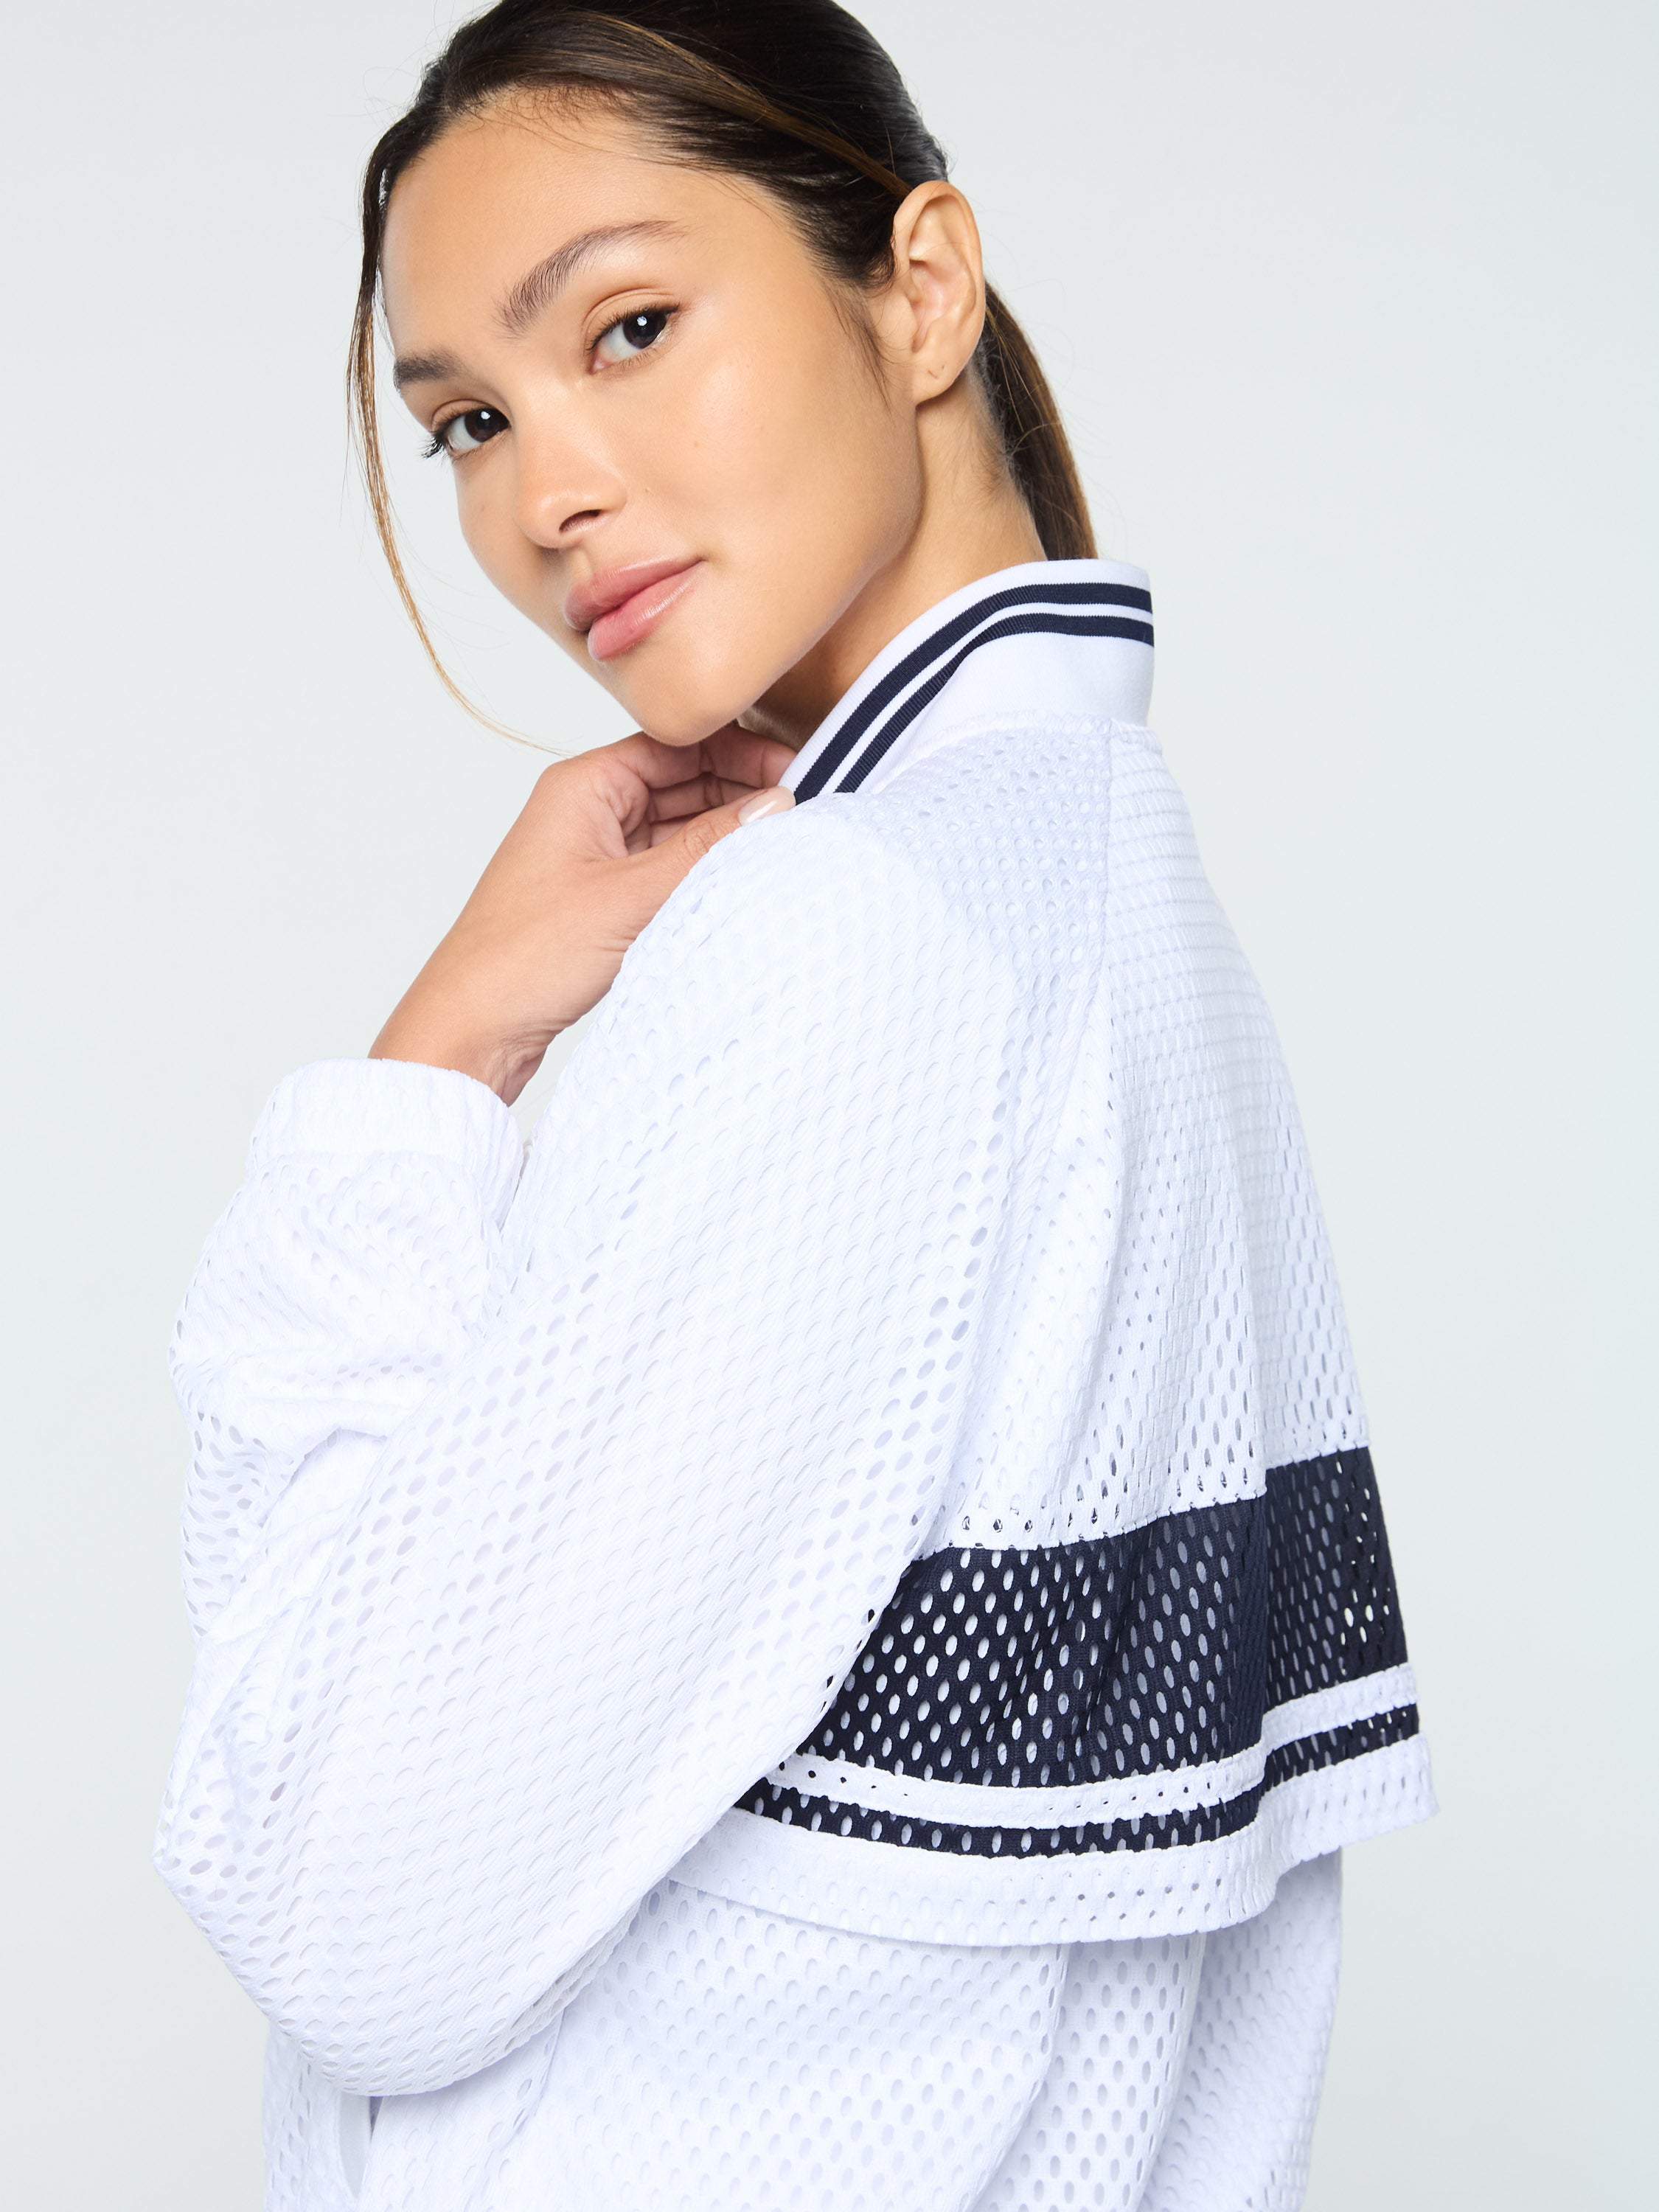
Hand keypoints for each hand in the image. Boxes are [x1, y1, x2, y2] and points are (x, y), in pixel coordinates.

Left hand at [370, 726, 795, 1103]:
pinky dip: (702, 875)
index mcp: (584, 785)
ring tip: (780, 853)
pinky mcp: (600, 901)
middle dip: (741, 796)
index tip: (797, 776)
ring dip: (724, 840)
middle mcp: (588, 811)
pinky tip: (739, 887)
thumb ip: (707, 849)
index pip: (680, 745)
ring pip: (678, 830)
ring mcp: (594, 857)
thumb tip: (775, 805)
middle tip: (801, 818)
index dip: (743, 754)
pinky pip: (665, 871)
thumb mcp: (630, 896)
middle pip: (684, 783)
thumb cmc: (522, 958)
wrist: (471, 1030)